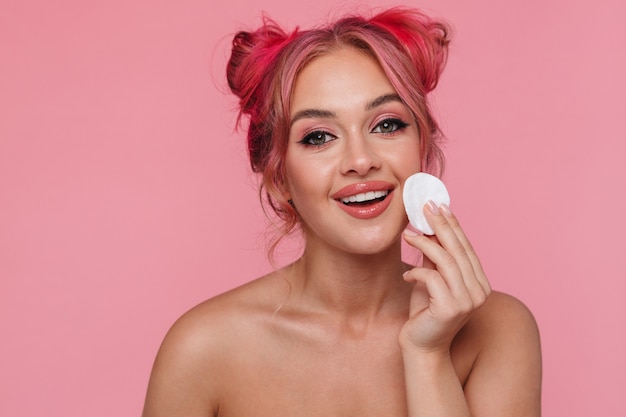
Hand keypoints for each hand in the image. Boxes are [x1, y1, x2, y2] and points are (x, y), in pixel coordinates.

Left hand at [399, 201, 490, 353]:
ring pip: (446, 261)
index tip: (438, 205)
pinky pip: (432, 278)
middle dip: (440, 225)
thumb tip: (429, 227)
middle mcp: (480, 291)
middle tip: (424, 207)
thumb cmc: (425, 312)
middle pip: (459, 249)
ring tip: (406, 236)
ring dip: (424, 243)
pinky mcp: (452, 309)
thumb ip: (434, 257)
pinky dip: (417, 271)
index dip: (452, 224)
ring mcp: (468, 301)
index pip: (466, 247)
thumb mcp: (431, 279)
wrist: (421, 346)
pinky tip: (406, 275)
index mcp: (479, 282)